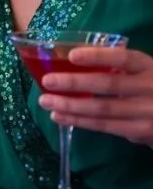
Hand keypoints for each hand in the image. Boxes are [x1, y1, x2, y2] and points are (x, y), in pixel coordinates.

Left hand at [38, 47, 152, 144]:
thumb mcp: (144, 72)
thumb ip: (121, 67)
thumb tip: (74, 58)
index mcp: (148, 67)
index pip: (123, 58)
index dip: (98, 56)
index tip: (72, 55)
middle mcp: (149, 88)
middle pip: (108, 84)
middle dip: (74, 83)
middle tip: (47, 81)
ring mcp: (146, 112)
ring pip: (103, 109)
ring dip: (71, 105)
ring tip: (45, 100)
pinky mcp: (141, 132)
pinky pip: (105, 126)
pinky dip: (79, 121)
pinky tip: (60, 116)